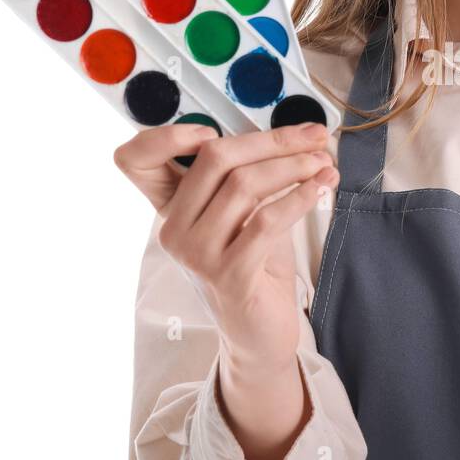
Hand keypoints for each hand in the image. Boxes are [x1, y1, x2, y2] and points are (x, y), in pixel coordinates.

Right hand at [114, 122, 338, 371]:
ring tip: (324, 163)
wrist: (260, 331)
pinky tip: (320, 188)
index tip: (213, 128)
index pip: (135, 160)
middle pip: (215, 158)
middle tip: (315, 137)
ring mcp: (197, 253)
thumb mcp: (243, 212)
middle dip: (271, 141)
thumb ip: (247, 174)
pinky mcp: (228, 274)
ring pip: (245, 184)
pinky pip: (267, 221)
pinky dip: (300, 197)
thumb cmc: (255, 263)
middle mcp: (174, 229)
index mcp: (170, 207)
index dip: (165, 136)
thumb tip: (294, 134)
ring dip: (294, 167)